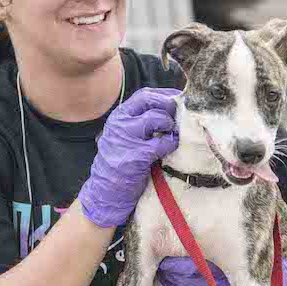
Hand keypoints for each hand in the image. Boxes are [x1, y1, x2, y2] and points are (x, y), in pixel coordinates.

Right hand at [77, 87, 180, 227]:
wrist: (106, 190)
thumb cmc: (121, 161)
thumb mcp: (123, 135)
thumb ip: (140, 121)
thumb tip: (170, 108)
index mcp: (119, 116)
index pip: (145, 95)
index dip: (165, 95)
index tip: (179, 98)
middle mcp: (121, 123)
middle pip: (151, 102)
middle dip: (170, 106)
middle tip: (181, 115)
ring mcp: (128, 139)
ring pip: (157, 118)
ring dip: (170, 125)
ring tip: (173, 133)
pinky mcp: (137, 156)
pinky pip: (162, 143)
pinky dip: (171, 143)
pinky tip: (172, 146)